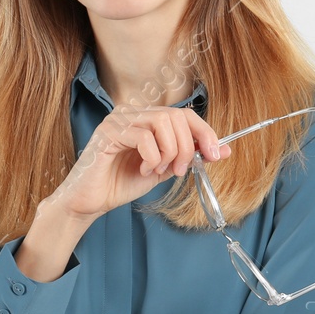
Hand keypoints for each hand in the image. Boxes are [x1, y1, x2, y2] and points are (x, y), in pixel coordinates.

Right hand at [45, 105, 230, 221]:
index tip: (215, 154)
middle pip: (176, 116)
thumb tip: (223, 150)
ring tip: (160, 170)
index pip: (183, 113)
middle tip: (181, 170)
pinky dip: (152, 158)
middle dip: (187, 146)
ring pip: (162, 123)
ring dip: (170, 152)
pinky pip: (144, 137)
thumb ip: (189, 157)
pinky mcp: (108, 132)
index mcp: (146, 117)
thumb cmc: (122, 183)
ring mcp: (118, 119)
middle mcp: (132, 112)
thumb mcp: (165, 169)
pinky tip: (143, 170)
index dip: (204, 132)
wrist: (91, 201)